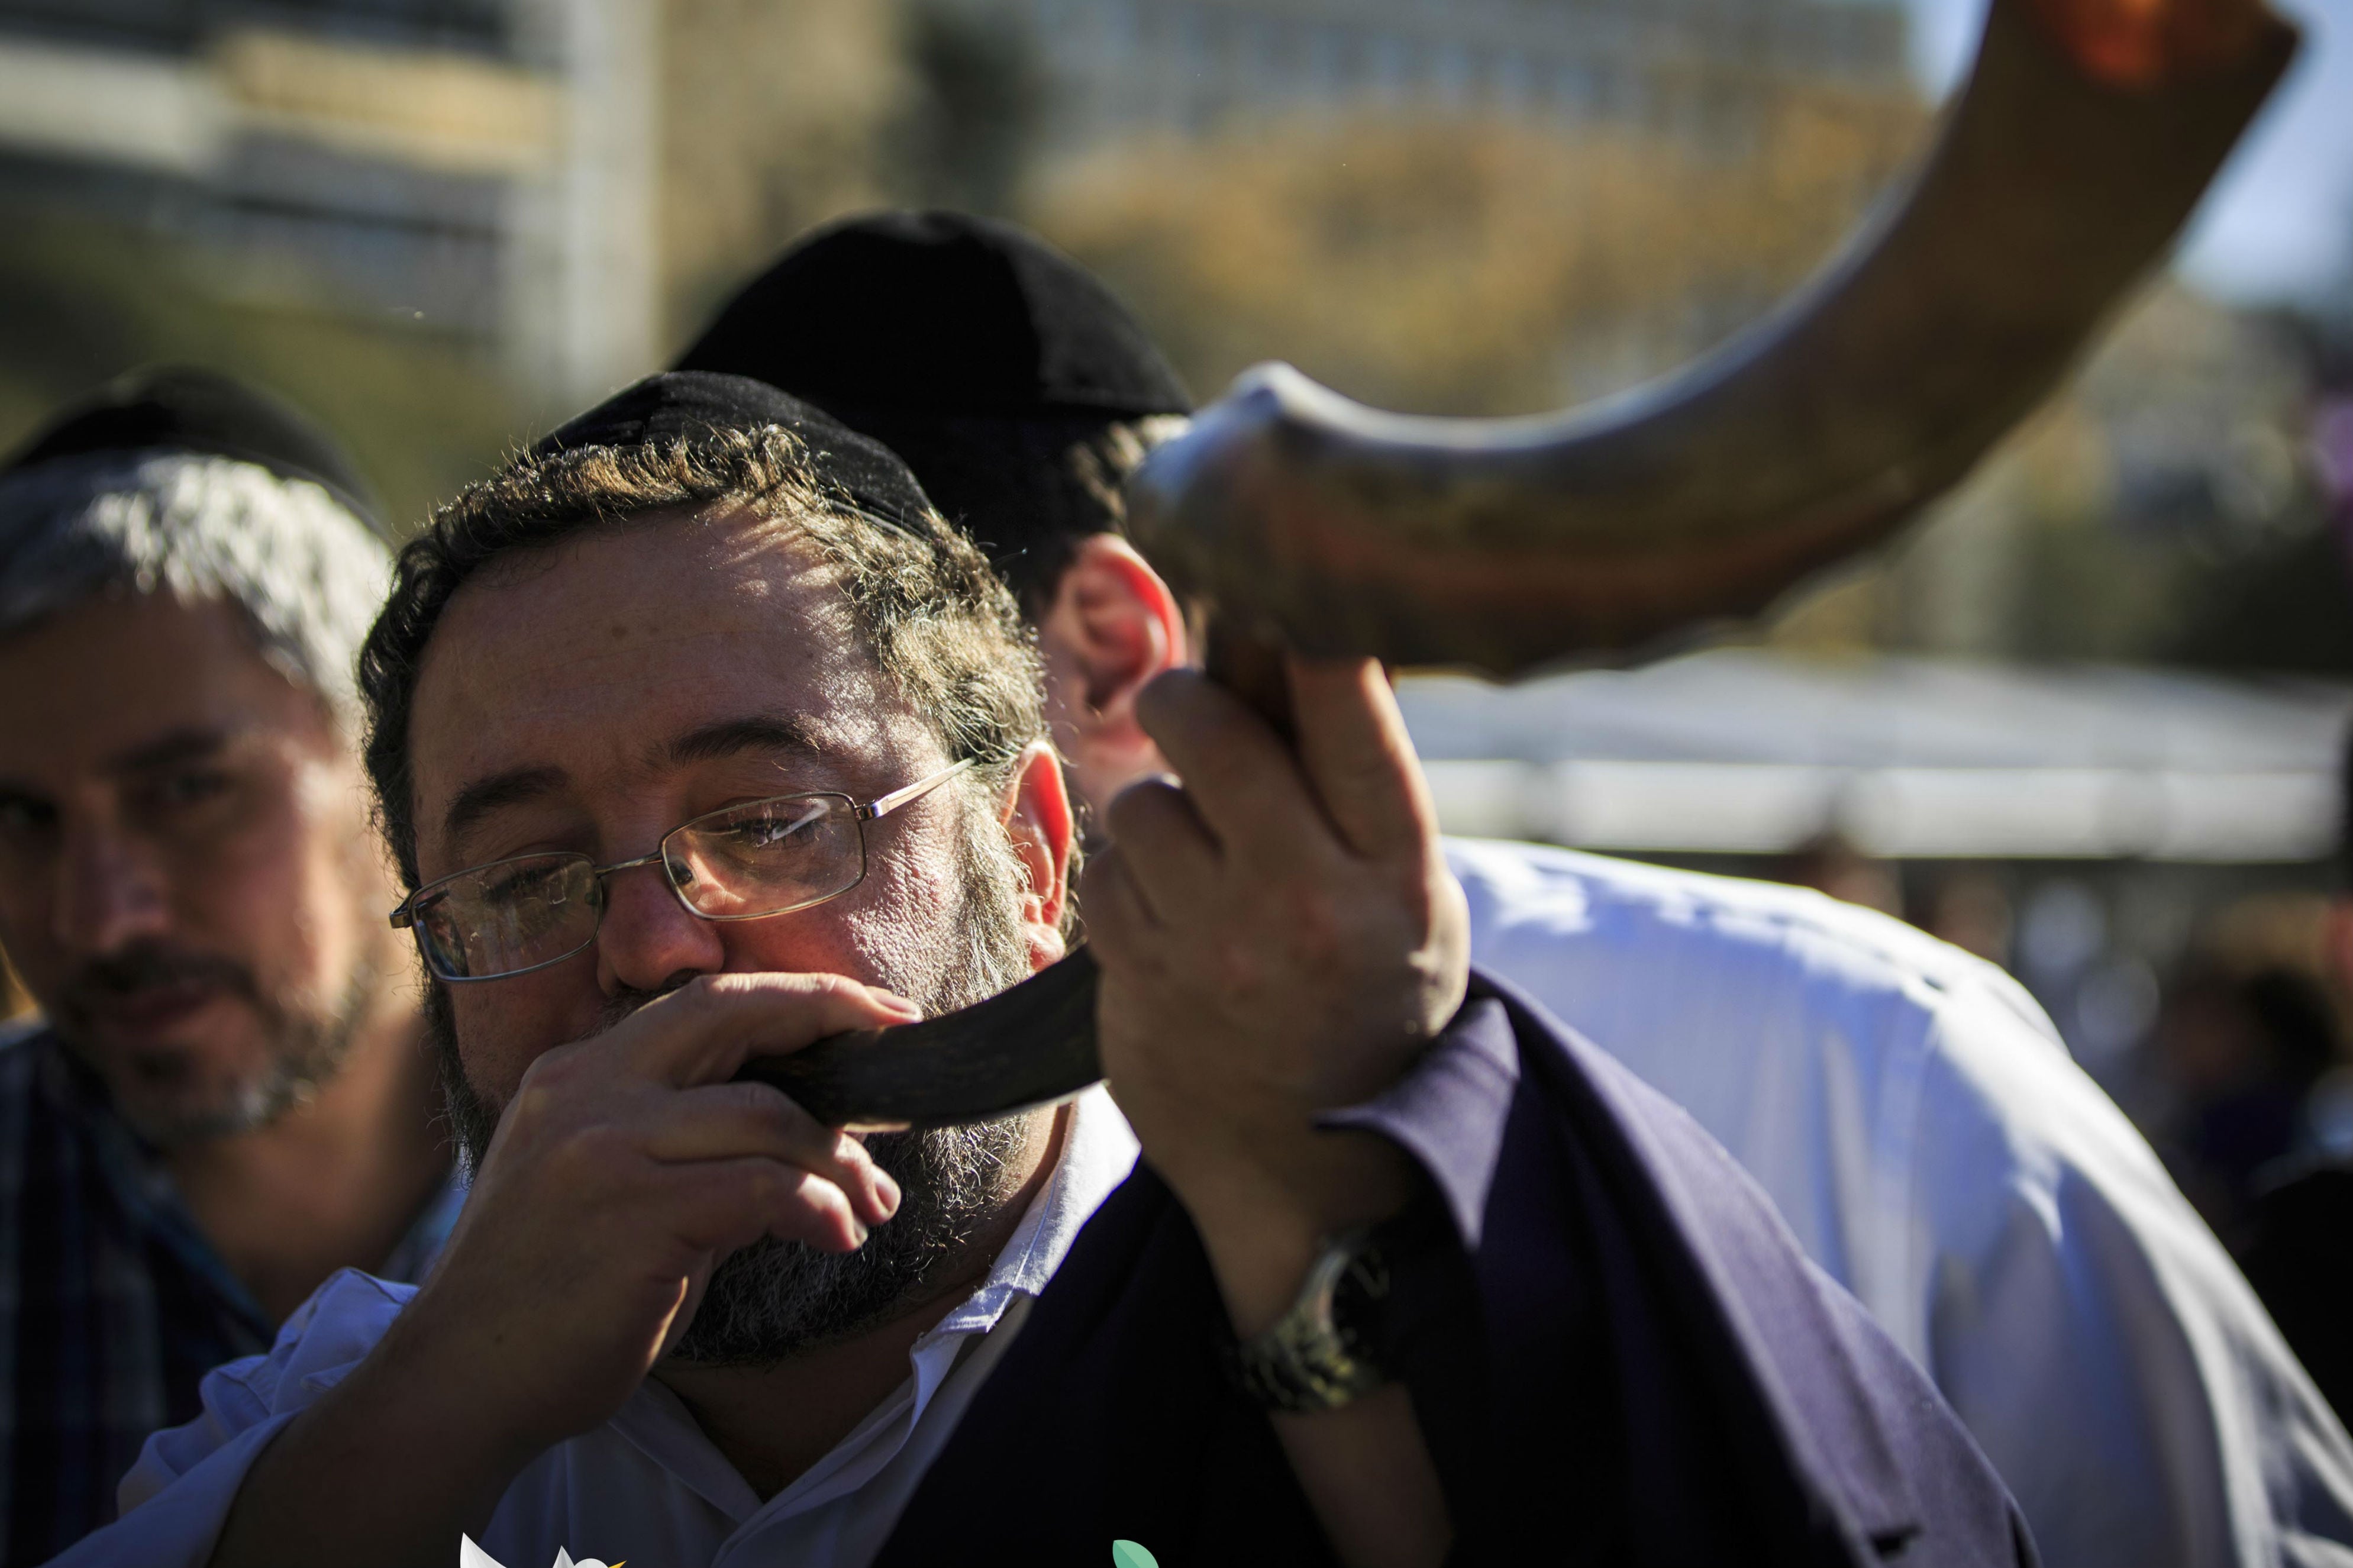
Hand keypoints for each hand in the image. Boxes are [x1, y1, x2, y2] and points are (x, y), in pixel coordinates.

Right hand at [383, 973, 911, 1461]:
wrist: (462, 1382)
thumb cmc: (549, 1294)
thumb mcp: (611, 1186)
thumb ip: (688, 1142)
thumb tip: (803, 1130)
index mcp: (579, 1073)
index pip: (704, 1003)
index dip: (797, 997)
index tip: (871, 1012)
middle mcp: (586, 1090)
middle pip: (733, 1013)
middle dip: (832, 1015)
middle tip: (902, 1050)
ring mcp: (603, 1147)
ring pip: (766, 1115)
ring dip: (839, 1160)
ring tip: (870, 1205)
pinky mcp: (632, 1213)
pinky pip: (762, 1190)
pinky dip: (818, 1209)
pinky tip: (838, 1237)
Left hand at [1083, 656, 1468, 1327]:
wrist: (1314, 1174)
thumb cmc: (1365, 995)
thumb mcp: (1400, 894)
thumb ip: (1348, 779)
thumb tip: (1270, 629)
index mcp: (1395, 865)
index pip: (1345, 709)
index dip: (1300, 626)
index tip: (1274, 577)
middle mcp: (1309, 898)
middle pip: (1206, 725)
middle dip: (1184, 700)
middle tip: (1190, 711)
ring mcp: (1218, 945)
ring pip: (1140, 800)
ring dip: (1156, 812)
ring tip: (1203, 866)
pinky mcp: (1143, 982)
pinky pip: (1105, 875)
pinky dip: (1128, 885)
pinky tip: (1174, 927)